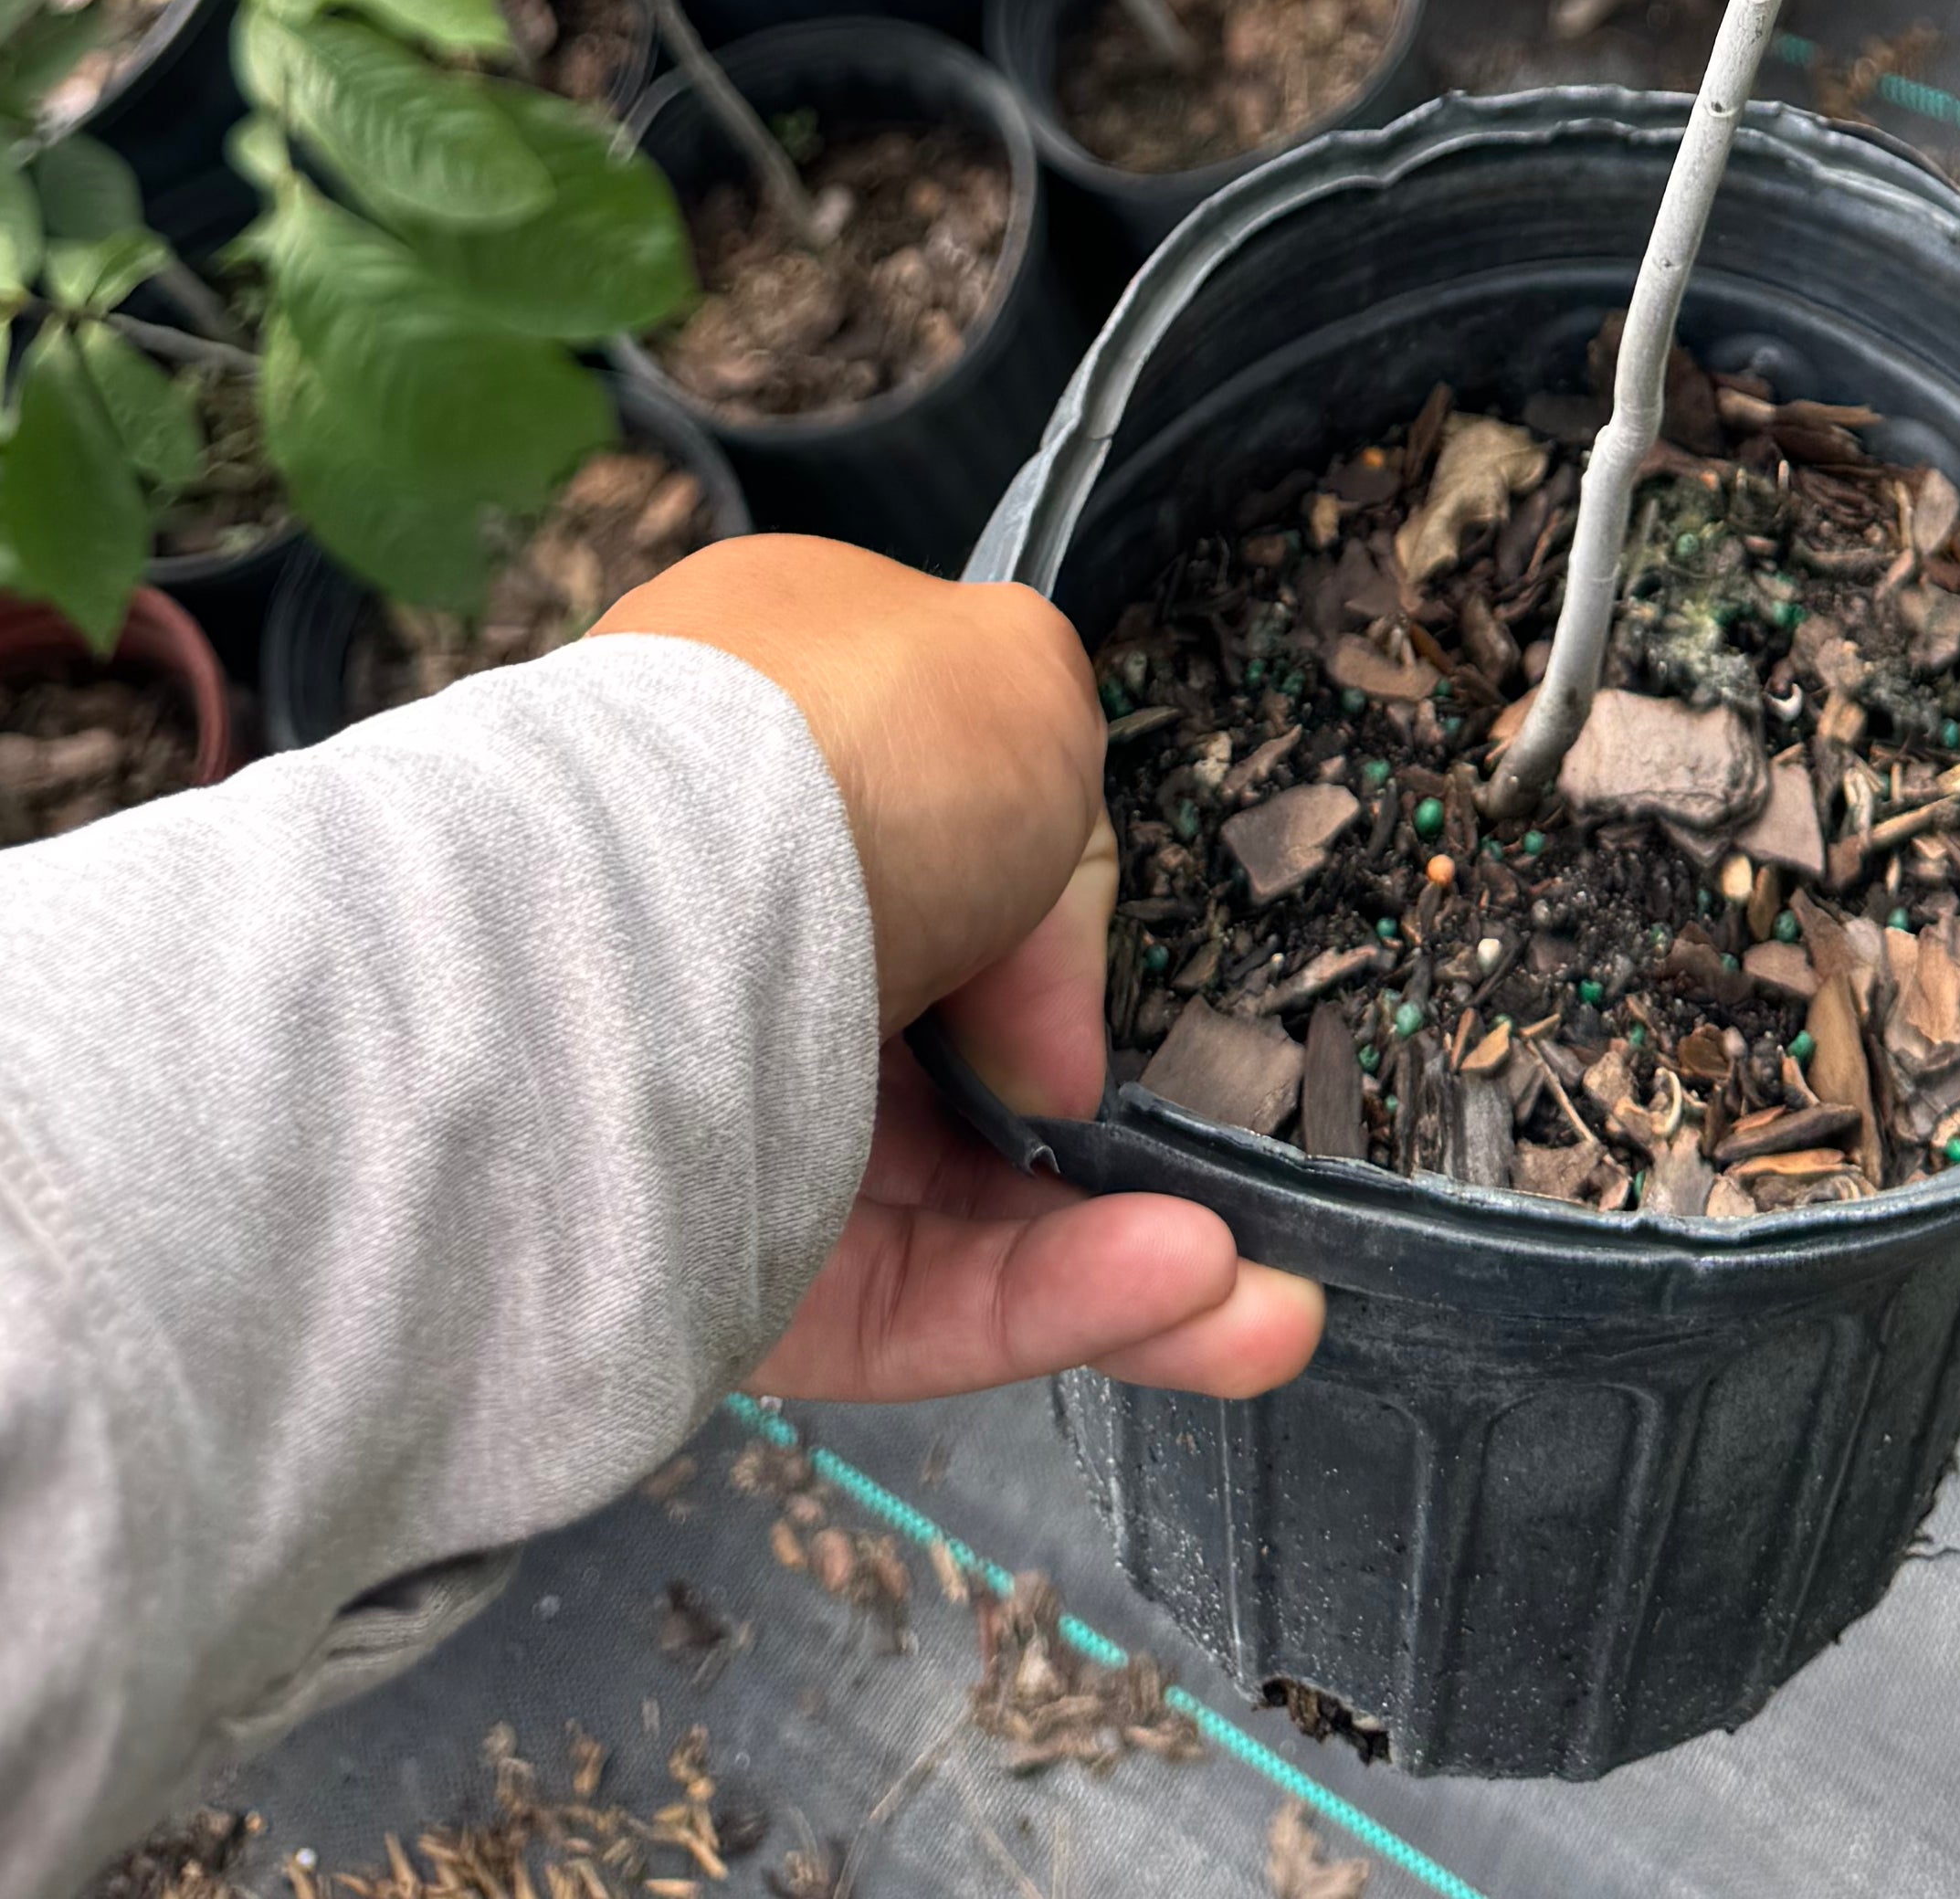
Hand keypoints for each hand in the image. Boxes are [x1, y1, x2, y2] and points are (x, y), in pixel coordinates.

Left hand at [601, 536, 1323, 1410]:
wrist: (653, 922)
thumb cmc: (845, 754)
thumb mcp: (1025, 689)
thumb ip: (1066, 833)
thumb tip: (1034, 1028)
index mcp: (773, 745)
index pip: (932, 846)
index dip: (1046, 914)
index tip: (1115, 967)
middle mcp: (738, 923)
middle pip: (956, 1053)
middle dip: (1106, 1129)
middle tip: (1234, 1190)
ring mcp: (725, 1108)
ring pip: (959, 1206)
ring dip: (1129, 1251)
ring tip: (1268, 1309)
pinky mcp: (722, 1269)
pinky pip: (917, 1297)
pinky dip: (1060, 1302)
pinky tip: (1196, 1300)